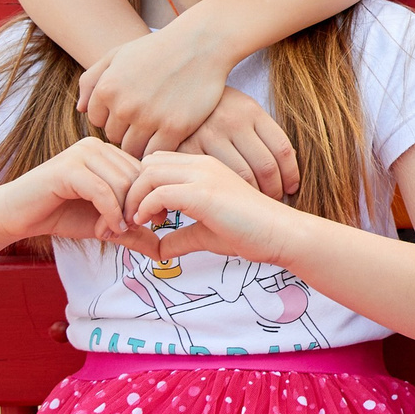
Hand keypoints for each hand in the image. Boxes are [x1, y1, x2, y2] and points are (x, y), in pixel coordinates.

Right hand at [0, 136, 147, 243]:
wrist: (16, 216)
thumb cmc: (60, 215)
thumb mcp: (104, 224)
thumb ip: (133, 233)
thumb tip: (162, 252)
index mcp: (108, 152)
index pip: (145, 173)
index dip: (148, 202)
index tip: (141, 227)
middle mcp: (96, 146)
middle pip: (137, 179)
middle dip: (135, 211)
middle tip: (122, 233)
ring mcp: (81, 153)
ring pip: (123, 185)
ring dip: (121, 215)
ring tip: (109, 232)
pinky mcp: (68, 168)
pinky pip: (102, 192)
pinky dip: (109, 214)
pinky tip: (104, 231)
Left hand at [77, 20, 233, 156]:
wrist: (200, 44)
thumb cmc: (157, 49)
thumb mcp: (117, 55)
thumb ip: (92, 80)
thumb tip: (81, 110)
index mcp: (107, 88)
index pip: (98, 121)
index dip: (113, 116)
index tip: (130, 109)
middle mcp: (124, 106)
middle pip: (114, 137)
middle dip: (127, 130)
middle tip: (146, 118)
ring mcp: (150, 118)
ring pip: (133, 149)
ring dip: (142, 142)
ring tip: (156, 129)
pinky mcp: (175, 127)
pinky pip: (157, 152)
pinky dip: (160, 148)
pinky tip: (169, 135)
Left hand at [123, 152, 300, 267]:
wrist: (281, 234)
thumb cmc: (250, 233)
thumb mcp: (206, 233)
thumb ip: (181, 237)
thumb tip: (159, 252)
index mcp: (204, 167)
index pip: (157, 161)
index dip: (142, 186)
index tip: (145, 215)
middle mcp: (201, 164)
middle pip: (147, 162)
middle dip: (132, 190)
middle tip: (137, 219)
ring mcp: (203, 175)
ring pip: (148, 173)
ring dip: (135, 199)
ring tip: (139, 222)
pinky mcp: (203, 193)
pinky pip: (159, 192)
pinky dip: (145, 208)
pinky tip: (151, 224)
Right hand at [178, 86, 301, 199]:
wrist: (171, 94)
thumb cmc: (211, 109)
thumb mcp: (238, 109)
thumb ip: (259, 133)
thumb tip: (287, 166)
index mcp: (249, 110)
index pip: (282, 149)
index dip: (291, 174)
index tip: (292, 188)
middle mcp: (231, 121)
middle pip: (266, 167)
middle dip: (275, 190)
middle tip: (274, 201)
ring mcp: (208, 134)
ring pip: (243, 176)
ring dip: (254, 195)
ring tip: (254, 203)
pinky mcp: (186, 148)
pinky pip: (214, 178)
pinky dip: (225, 193)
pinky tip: (228, 199)